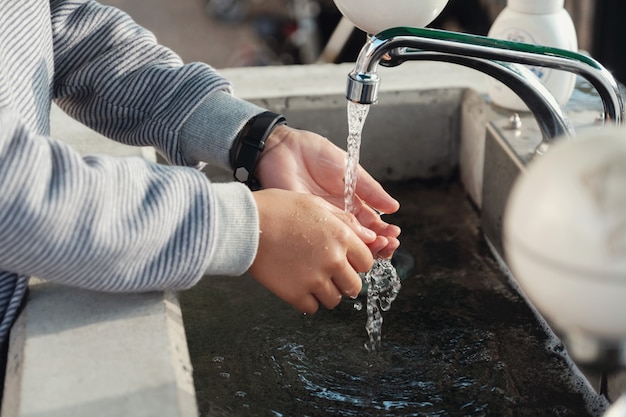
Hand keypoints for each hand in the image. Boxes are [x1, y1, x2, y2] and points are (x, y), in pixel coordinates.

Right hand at [250, 188, 374, 313]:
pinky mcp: (295, 294)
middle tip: (329, 274)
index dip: (356, 262)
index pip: (366, 262)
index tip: (346, 261)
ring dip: (326, 292)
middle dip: (344, 281)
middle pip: (354, 286)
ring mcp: (315, 279)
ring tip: (311, 280)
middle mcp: (333, 260)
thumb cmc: (278, 209)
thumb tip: (369, 236)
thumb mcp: (316, 204)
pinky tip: (298, 287)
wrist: (246, 224)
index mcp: (341, 237)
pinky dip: (307, 301)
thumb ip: (345, 221)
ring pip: (334, 300)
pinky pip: (312, 308)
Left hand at [256, 125, 400, 258]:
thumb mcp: (350, 170)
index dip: (384, 232)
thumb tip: (393, 207)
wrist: (286, 147)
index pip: (371, 225)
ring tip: (375, 246)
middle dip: (377, 245)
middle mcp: (337, 217)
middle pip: (360, 239)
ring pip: (344, 244)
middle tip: (387, 244)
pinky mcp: (304, 223)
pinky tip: (348, 245)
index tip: (393, 234)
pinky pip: (321, 240)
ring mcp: (321, 222)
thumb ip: (369, 189)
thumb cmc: (315, 154)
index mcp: (350, 204)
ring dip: (361, 249)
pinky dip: (336, 245)